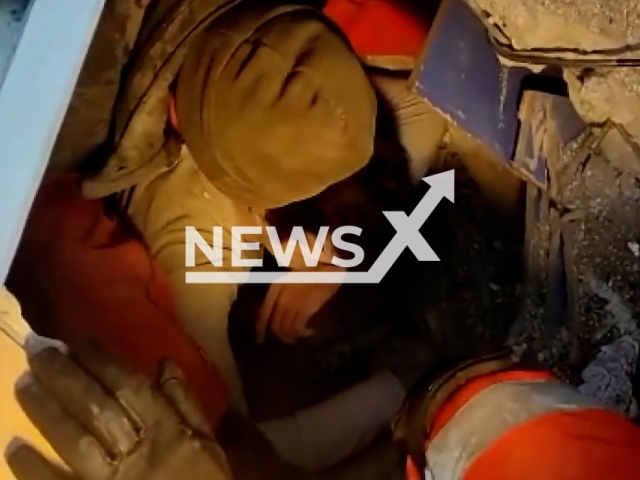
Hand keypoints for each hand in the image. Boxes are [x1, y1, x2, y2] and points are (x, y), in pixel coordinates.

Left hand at [6, 344, 230, 479]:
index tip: (78, 339)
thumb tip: (164, 362)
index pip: (130, 388)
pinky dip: (34, 469)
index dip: (102, 361)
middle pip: (97, 408)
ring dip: (46, 410)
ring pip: (75, 441)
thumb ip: (188, 405)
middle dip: (65, 376)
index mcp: (169, 433)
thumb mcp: (209, 445)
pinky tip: (14, 446)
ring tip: (24, 382)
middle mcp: (138, 452)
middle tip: (39, 349)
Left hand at [256, 277, 341, 343]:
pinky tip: (308, 332)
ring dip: (291, 337)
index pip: (262, 314)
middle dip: (279, 336)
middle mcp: (280, 298)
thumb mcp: (290, 280)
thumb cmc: (310, 272)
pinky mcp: (303, 310)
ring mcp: (291, 305)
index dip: (260, 330)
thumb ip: (282, 295)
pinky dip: (300, 334)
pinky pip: (296, 329)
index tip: (259, 341)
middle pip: (274, 325)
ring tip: (299, 336)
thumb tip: (278, 313)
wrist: (326, 267)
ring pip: (284, 329)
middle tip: (288, 339)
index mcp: (275, 289)